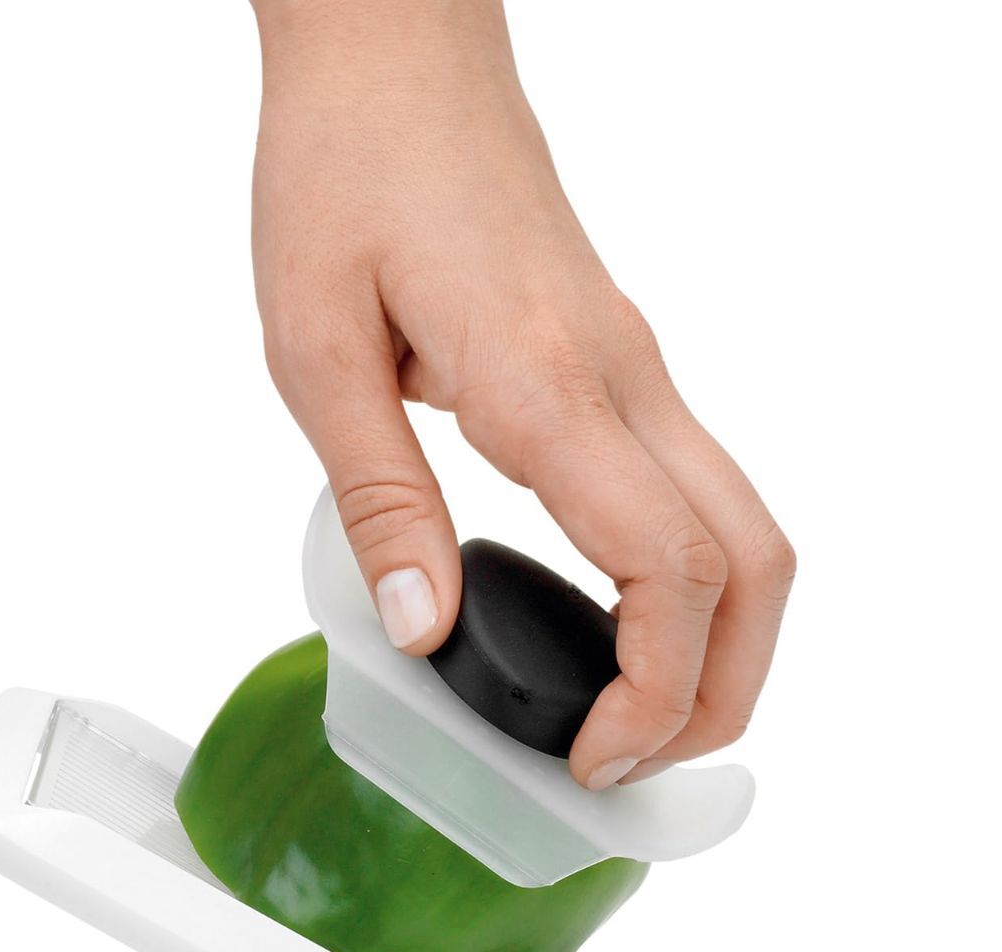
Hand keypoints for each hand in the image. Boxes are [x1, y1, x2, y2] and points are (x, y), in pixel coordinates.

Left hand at [251, 0, 794, 786]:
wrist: (393, 59)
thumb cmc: (344, 177)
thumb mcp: (318, 354)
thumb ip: (381, 498)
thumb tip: (422, 628)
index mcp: (548, 384)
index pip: (666, 568)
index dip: (653, 690)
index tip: (594, 757)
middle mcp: (625, 378)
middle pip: (753, 562)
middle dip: (718, 689)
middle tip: (629, 762)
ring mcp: (638, 367)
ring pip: (746, 525)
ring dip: (720, 639)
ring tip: (633, 714)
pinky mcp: (622, 362)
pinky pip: (696, 488)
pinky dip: (689, 580)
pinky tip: (618, 621)